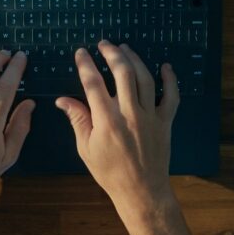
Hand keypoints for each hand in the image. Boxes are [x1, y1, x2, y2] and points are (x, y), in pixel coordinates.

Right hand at [55, 40, 179, 214]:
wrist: (141, 190)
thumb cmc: (109, 172)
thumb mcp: (86, 148)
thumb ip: (77, 119)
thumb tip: (62, 100)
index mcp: (107, 120)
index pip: (93, 84)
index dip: (86, 64)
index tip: (81, 52)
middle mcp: (129, 113)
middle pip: (122, 73)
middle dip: (112, 53)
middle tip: (104, 44)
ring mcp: (150, 116)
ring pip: (145, 78)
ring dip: (134, 59)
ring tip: (124, 48)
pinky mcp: (165, 121)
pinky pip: (171, 96)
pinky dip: (170, 79)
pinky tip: (165, 66)